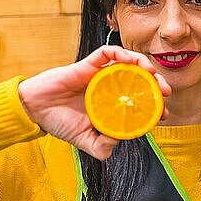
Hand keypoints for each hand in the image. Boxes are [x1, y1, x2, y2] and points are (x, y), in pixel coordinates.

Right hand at [17, 45, 170, 160]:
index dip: (155, 106)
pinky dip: (121, 53)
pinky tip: (130, 59)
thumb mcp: (84, 141)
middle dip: (157, 84)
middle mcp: (111, 87)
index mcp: (113, 104)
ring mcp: (101, 75)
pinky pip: (108, 52)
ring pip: (129, 63)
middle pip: (141, 81)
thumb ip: (102, 147)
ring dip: (144, 65)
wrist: (34, 109)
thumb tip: (118, 142)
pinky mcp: (89, 63)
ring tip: (153, 73)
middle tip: (166, 91)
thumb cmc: (60, 122)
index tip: (165, 113)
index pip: (140, 102)